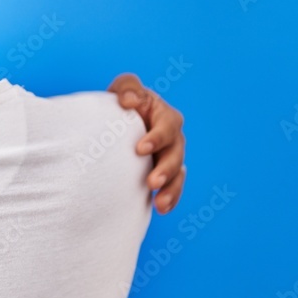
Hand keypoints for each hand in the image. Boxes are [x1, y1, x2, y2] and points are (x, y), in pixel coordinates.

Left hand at [107, 73, 186, 214]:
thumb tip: (128, 101)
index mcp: (166, 117)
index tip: (140, 150)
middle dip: (166, 169)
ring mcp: (171, 157)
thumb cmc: (124, 101)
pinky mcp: (164, 173)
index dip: (156, 138)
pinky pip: (173, 188)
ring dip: (171, 189)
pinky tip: (161, 209)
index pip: (167, 127)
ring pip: (178, 174)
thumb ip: (128, 88)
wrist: (119, 121)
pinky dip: (170, 199)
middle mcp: (173, 138)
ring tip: (160, 204)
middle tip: (151, 182)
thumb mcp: (125, 88)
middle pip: (176, 154)